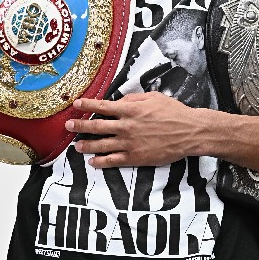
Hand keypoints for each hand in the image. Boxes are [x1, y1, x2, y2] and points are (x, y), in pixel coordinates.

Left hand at [65, 92, 203, 167]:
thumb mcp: (154, 98)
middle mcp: (127, 127)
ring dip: (86, 145)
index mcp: (131, 110)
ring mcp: (130, 144)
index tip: (76, 104)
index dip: (87, 105)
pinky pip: (113, 161)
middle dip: (80, 125)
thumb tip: (117, 102)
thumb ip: (133, 99)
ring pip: (101, 145)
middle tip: (68, 125)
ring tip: (76, 146)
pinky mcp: (136, 158)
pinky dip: (100, 162)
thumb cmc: (174, 113)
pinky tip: (92, 162)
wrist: (190, 132)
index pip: (102, 106)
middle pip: (96, 126)